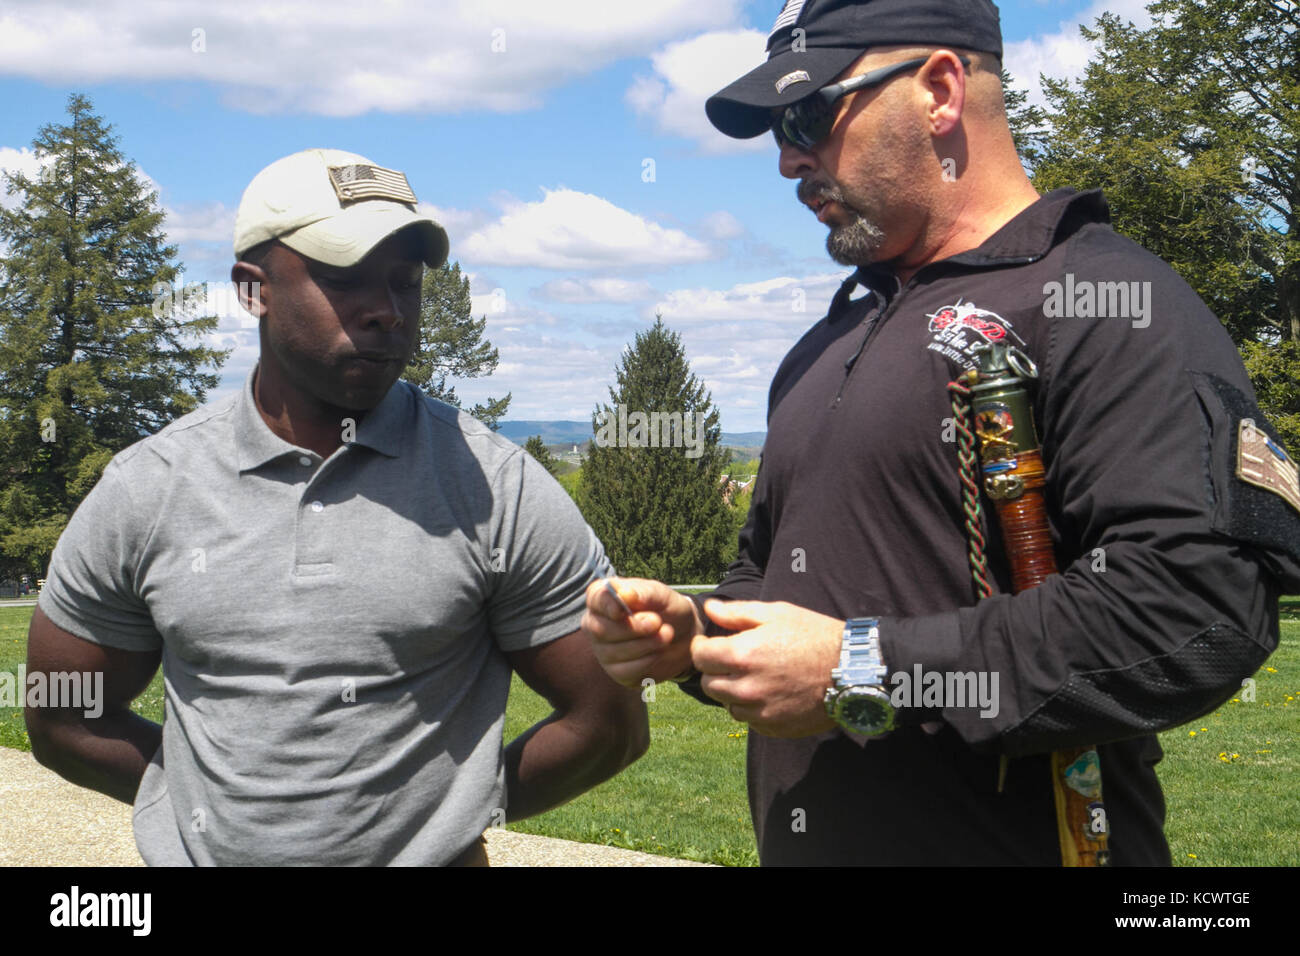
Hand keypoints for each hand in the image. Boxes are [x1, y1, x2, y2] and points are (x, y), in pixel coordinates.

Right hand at [581, 577, 701, 687]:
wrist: (683, 635)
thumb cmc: (666, 609)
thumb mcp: (661, 595)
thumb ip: (643, 593)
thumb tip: (624, 594)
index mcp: (602, 597)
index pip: (595, 598)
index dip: (607, 606)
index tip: (621, 611)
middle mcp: (595, 623)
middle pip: (600, 630)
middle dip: (633, 628)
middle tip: (658, 622)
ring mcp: (602, 650)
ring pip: (614, 652)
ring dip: (646, 644)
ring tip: (667, 634)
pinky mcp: (616, 671)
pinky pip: (625, 671)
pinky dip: (647, 660)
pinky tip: (659, 651)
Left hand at [692, 600, 842, 738]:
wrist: (850, 670)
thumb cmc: (814, 635)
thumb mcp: (776, 613)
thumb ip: (737, 613)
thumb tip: (710, 607)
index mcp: (742, 655)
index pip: (700, 657)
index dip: (704, 648)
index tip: (713, 645)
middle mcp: (746, 687)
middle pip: (709, 684)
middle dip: (716, 671)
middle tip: (736, 661)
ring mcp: (760, 711)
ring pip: (727, 704)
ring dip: (734, 691)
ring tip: (757, 677)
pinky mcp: (773, 727)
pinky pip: (749, 719)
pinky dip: (753, 708)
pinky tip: (771, 693)